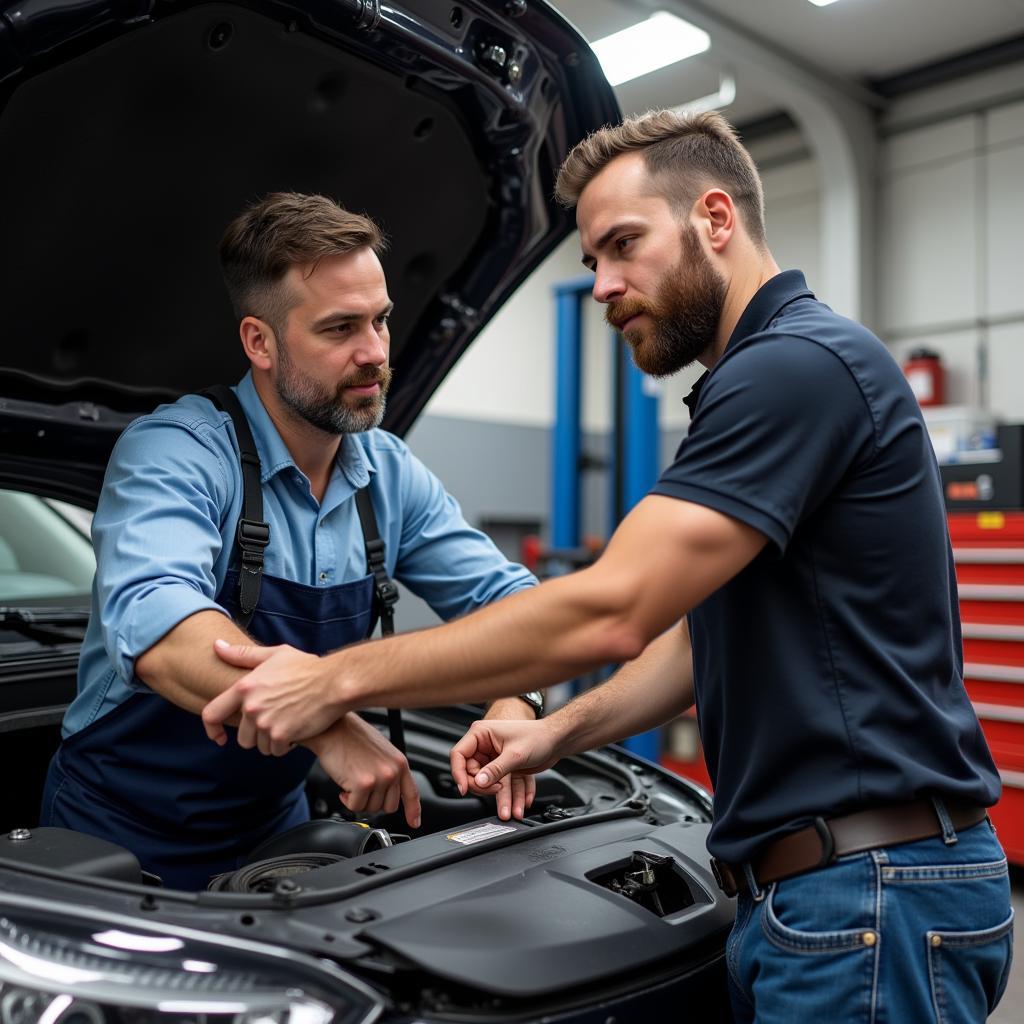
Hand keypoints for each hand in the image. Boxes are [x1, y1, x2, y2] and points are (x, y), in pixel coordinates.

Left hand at [203, 640, 341, 752]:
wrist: (334, 683)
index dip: (211, 729)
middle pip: (242, 737)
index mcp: (244, 687)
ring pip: (260, 746)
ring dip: (272, 740)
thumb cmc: (307, 667)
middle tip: (274, 721)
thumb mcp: (274, 654)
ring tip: (288, 722)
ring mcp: (266, 723)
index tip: (218, 737)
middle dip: (256, 734)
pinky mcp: (282, 736)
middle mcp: (251, 707)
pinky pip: (276, 751)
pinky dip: (285, 745)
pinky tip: (296, 729)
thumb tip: (216, 646)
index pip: (212, 713)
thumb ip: (242, 655)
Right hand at [310, 715, 421, 829]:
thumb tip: (388, 792)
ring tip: (351, 780)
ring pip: (370, 808)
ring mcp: (380, 778)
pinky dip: (347, 800)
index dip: (413, 811)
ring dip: (358, 799)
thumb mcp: (380, 751)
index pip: (411, 793)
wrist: (333, 728)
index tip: (414, 823)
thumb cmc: (351, 737)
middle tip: (360, 788)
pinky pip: (355, 807)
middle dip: (372, 801)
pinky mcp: (364, 784)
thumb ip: (388, 770)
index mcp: (400, 762)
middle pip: (388, 806)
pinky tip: (344, 785)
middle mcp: (393, 771)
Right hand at [450, 718, 561, 805]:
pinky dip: (513, 795)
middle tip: (497, 791)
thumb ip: (496, 770)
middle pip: (472, 772)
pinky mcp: (504, 768)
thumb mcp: (515, 754)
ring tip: (510, 811)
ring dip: (502, 798)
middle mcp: (485, 745)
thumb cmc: (538, 736)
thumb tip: (479, 782)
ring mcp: (494, 758)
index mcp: (482, 734)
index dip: (459, 773)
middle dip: (485, 787)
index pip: (459, 754)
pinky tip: (522, 803)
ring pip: (489, 783)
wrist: (556, 740)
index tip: (464, 788)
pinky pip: (503, 785)